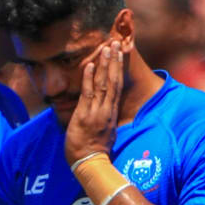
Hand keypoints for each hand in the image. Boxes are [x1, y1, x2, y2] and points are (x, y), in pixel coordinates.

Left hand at [63, 40, 123, 164]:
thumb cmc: (95, 149)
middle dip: (115, 60)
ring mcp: (97, 112)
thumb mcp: (105, 130)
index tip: (120, 53)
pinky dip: (88, 79)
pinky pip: (88, 94)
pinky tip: (89, 65)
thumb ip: (105, 117)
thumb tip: (105, 108)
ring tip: (107, 47)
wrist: (90, 163)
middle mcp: (107, 109)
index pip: (117, 85)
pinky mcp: (85, 116)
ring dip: (105, 65)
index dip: (118, 68)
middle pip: (113, 80)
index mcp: (112, 112)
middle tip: (116, 42)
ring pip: (103, 84)